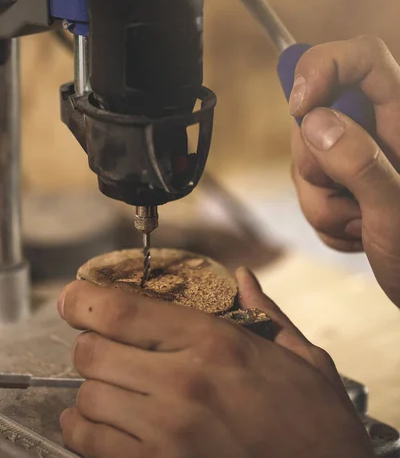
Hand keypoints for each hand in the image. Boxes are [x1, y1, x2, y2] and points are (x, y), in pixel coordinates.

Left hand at [58, 269, 372, 457]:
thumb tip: (243, 277)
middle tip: (103, 342)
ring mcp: (166, 434)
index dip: (84, 298)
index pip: (122, 310)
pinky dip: (82, 429)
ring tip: (109, 383)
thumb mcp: (301, 357)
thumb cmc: (315, 423)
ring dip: (92, 386)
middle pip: (93, 351)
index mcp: (215, 344)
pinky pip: (90, 445)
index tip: (74, 296)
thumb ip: (264, 312)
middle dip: (90, 342)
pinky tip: (97, 422)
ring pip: (88, 397)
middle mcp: (183, 384)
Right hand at [289, 35, 399, 306]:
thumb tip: (315, 120)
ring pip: (307, 157)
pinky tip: (356, 231)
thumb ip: (360, 162)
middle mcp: (379, 131)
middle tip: (351, 198)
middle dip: (317, 162)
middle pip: (317, 113)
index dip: (324, 67)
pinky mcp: (343, 181)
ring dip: (323, 201)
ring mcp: (358, 156)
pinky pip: (308, 188)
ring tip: (361, 224)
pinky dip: (325, 217)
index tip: (300, 106)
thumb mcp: (397, 212)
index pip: (362, 59)